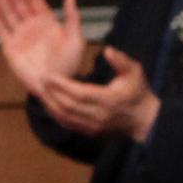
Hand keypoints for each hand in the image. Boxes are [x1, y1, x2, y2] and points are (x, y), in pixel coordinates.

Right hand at [0, 0, 85, 100]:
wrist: (55, 87)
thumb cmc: (69, 65)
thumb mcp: (76, 40)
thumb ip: (72, 18)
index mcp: (47, 22)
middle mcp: (32, 26)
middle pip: (18, 2)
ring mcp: (20, 36)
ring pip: (8, 12)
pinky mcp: (10, 48)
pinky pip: (1, 30)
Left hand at [35, 33, 161, 146]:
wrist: (142, 120)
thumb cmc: (138, 92)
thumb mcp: (135, 72)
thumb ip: (121, 60)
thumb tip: (107, 50)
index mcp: (109, 99)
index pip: (80, 93)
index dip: (62, 85)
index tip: (50, 75)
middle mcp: (99, 115)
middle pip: (68, 106)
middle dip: (52, 93)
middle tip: (40, 80)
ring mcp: (94, 126)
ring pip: (65, 117)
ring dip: (50, 105)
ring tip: (41, 91)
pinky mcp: (90, 132)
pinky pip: (68, 124)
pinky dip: (56, 114)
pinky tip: (49, 104)